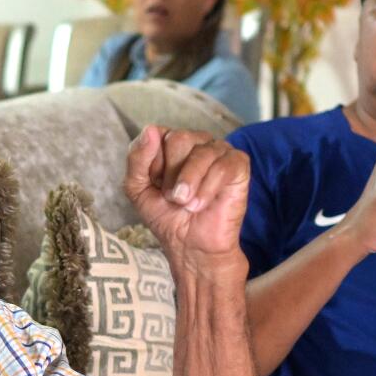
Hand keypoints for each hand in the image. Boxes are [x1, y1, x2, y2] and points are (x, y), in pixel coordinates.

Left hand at [123, 125, 248, 272]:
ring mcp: (219, 151)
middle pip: (179, 138)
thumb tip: (150, 129)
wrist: (190, 246)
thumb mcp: (137, 188)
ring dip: (188, 184)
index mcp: (172, 142)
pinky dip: (208, 187)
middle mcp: (197, 141)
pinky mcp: (239, 165)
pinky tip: (201, 204)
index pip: (158, 134)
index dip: (153, 164)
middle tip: (175, 198)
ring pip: (201, 152)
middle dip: (171, 174)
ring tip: (186, 205)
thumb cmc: (166, 217)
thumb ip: (136, 158)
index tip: (157, 187)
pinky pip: (223, 165)